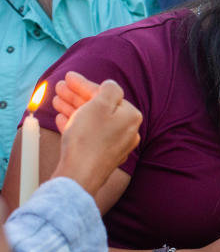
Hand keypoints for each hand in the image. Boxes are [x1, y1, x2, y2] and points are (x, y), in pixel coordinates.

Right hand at [51, 74, 141, 195]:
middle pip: (99, 107)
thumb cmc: (89, 137)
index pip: (107, 94)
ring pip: (92, 121)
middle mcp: (128, 131)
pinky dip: (76, 125)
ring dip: (73, 109)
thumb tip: (111, 86)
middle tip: (59, 87)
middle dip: (77, 96)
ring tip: (56, 101)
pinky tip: (62, 119)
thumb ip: (109, 90)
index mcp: (131, 116)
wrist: (80, 174)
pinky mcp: (103, 157)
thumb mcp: (100, 105)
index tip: (69, 77)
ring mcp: (116, 145)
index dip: (85, 84)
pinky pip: (89, 136)